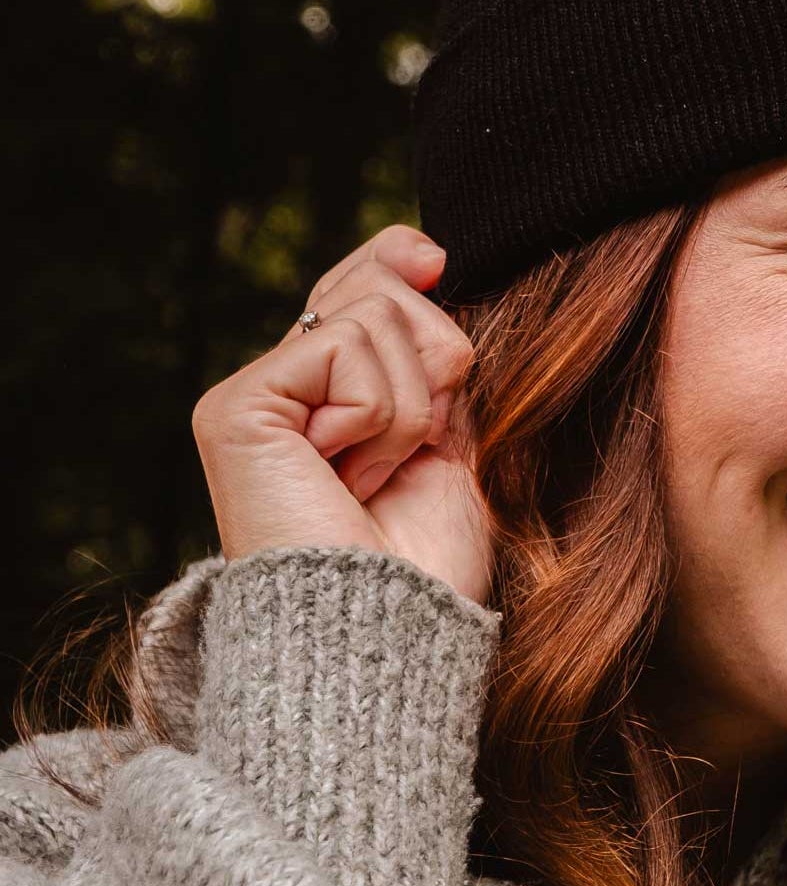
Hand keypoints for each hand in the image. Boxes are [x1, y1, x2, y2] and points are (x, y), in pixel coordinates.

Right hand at [191, 225, 493, 606]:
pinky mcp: (237, 408)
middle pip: (380, 286)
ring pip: (378, 315)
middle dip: (432, 363)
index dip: (402, 261)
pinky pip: (346, 348)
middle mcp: (279, 386)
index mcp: (326, 394)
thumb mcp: (449, 434)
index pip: (363, 282)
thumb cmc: (425, 561)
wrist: (390, 636)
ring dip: (411, 409)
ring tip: (375, 477)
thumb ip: (433, 351)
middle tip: (404, 453)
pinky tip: (346, 474)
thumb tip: (426, 249)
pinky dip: (379, 415)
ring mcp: (252, 395)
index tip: (439, 260)